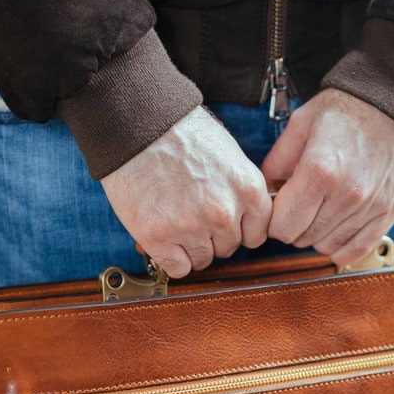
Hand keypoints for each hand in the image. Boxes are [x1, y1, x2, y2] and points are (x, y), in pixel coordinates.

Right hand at [100, 106, 271, 277]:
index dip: (239, 229)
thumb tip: (244, 217)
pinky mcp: (159, 237)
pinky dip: (171, 257)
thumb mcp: (228, 154)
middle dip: (213, 236)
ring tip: (174, 219)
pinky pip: (178, 268)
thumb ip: (239, 189)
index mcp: (247, 188)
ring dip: (190, 246)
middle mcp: (224, 212)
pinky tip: (164, 236)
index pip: (257, 233)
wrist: (136, 124)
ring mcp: (192, 226)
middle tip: (191, 213)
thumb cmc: (179, 132)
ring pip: (204, 259)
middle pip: (230, 248)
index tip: (226, 223)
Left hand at [260, 90, 393, 265]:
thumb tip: (265, 191)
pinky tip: (337, 228)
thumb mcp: (303, 122)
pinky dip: (342, 246)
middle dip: (294, 225)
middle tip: (300, 203)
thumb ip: (277, 160)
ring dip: (317, 234)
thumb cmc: (350, 108)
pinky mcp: (391, 213)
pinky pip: (357, 250)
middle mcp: (347, 195)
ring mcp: (372, 207)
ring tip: (321, 209)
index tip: (280, 205)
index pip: (282, 227)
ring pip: (327, 246)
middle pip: (302, 239)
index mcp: (319, 172)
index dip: (274, 219)